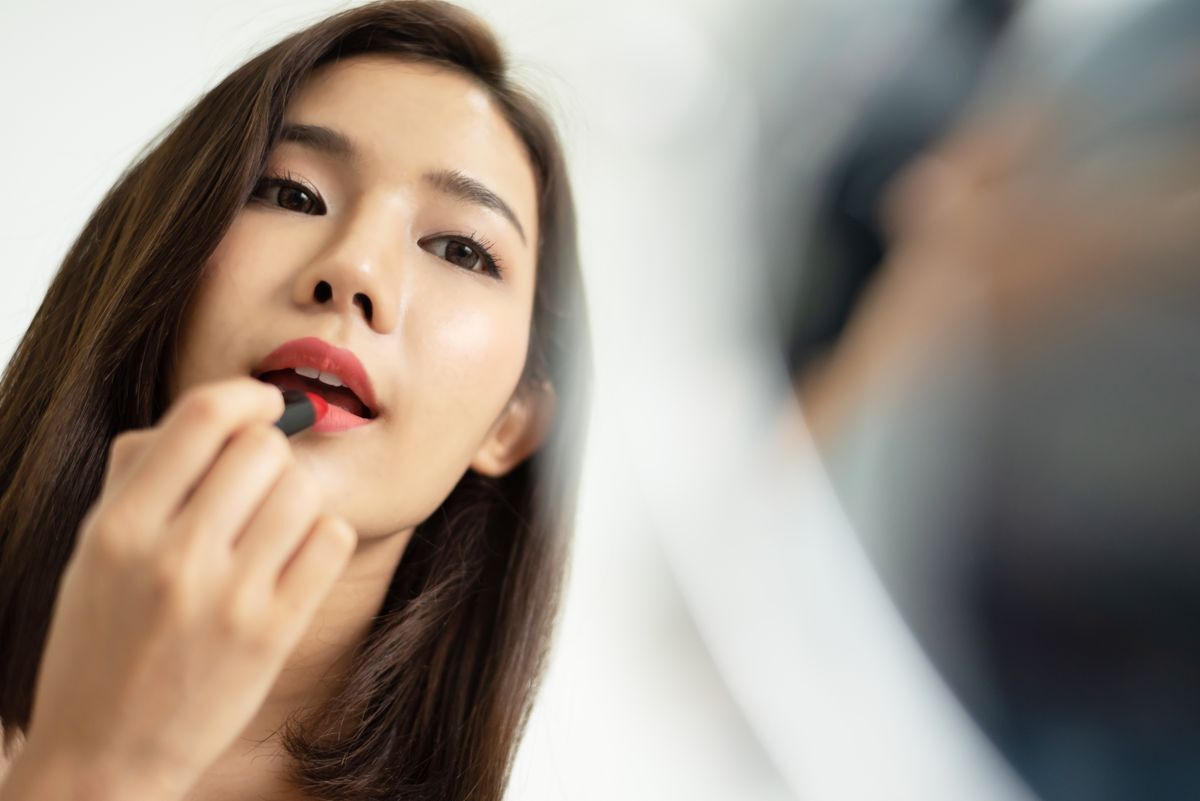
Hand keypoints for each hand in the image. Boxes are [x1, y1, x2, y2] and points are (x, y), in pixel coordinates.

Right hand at [21, 377, 356, 797]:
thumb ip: (140, 475)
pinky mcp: (274, 634)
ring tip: (272, 527)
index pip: (203, 416)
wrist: (106, 755)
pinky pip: (332, 541)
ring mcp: (229, 598)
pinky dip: (322, 537)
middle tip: (258, 484)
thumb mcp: (93, 552)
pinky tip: (295, 556)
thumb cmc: (100, 642)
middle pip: (264, 447)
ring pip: (304, 491)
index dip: (249, 394)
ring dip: (297, 497)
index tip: (265, 402)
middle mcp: (174, 557)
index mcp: (119, 527)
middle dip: (270, 453)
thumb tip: (220, 411)